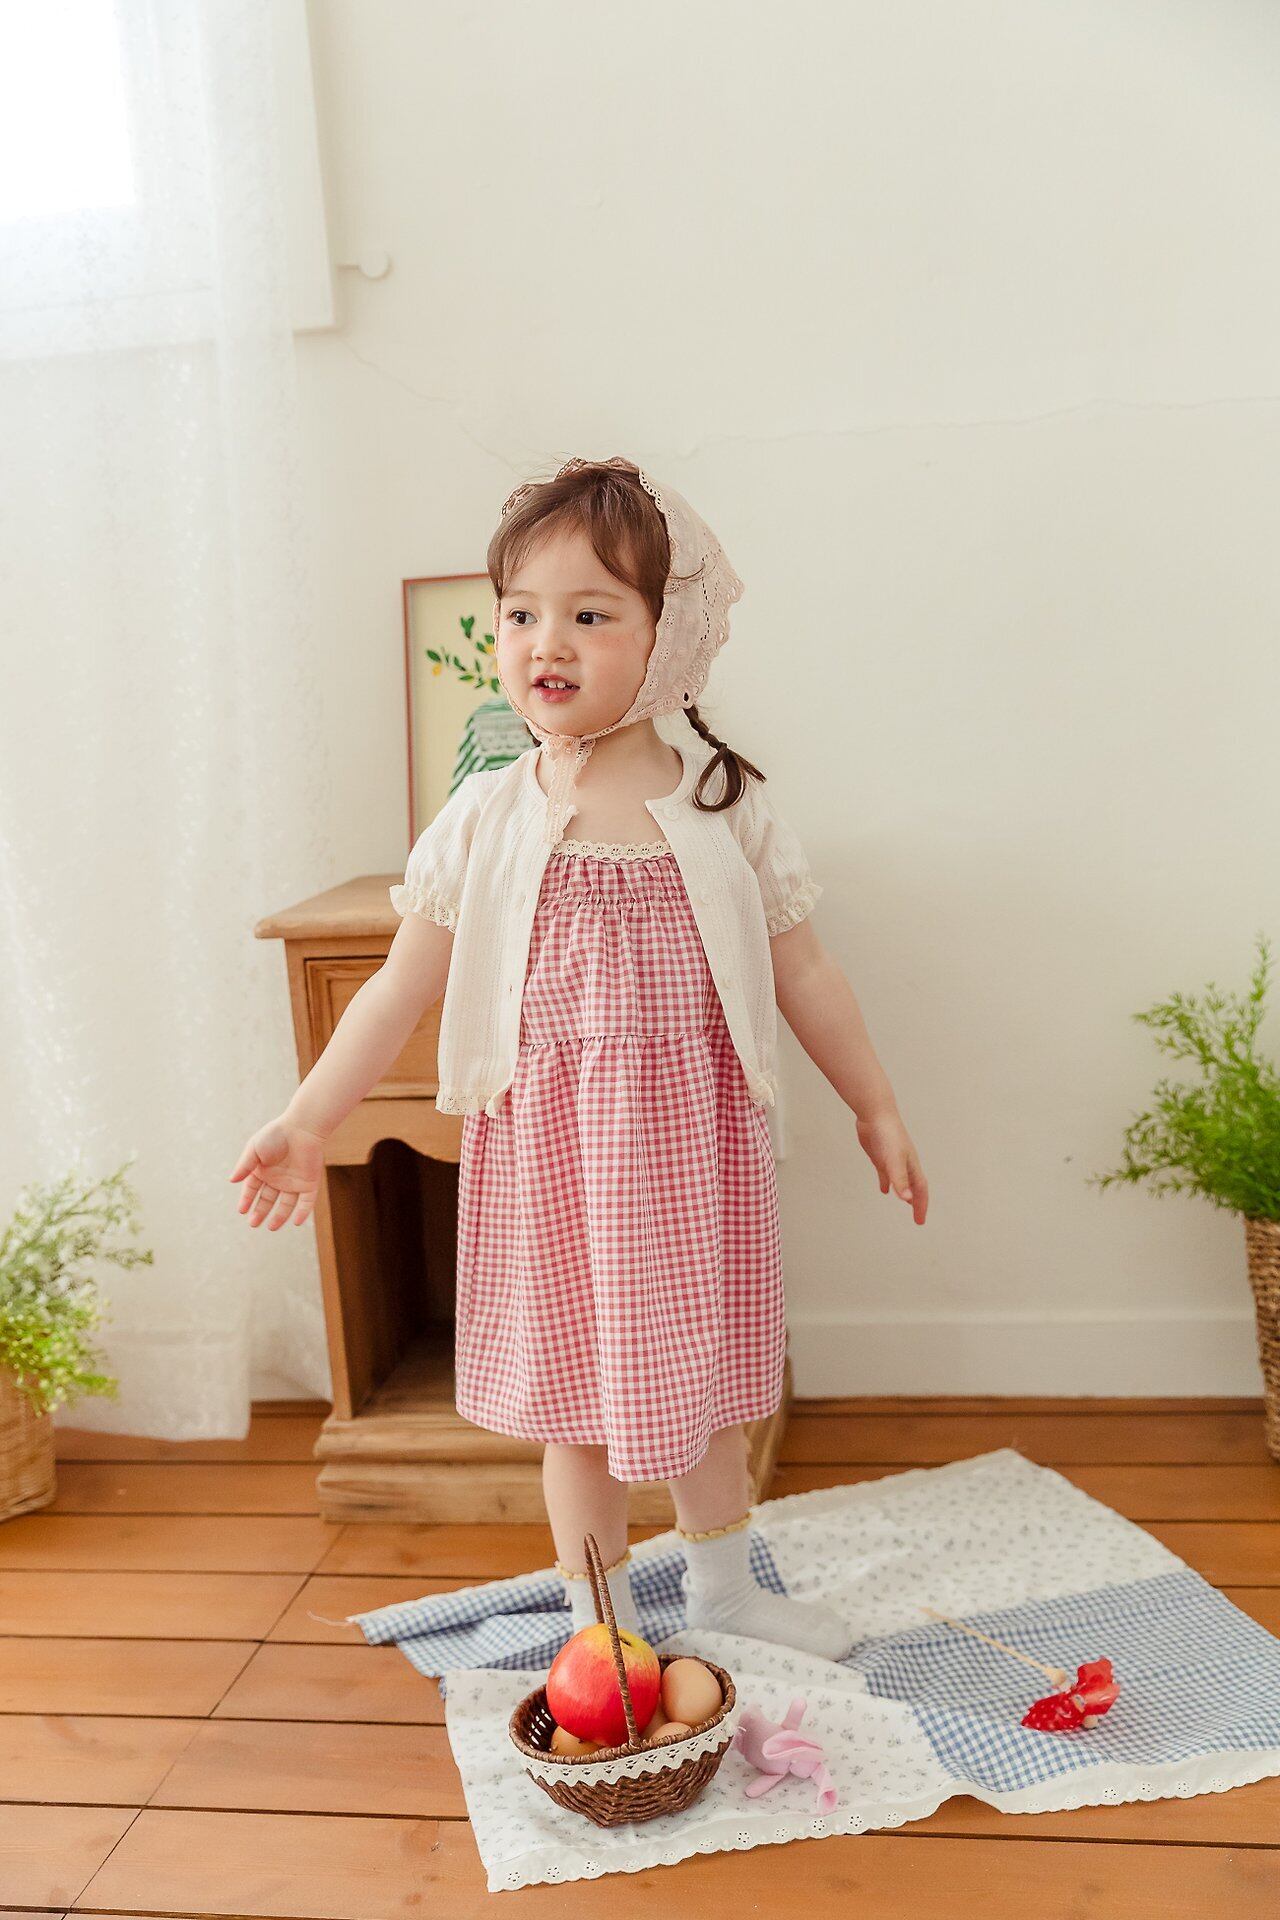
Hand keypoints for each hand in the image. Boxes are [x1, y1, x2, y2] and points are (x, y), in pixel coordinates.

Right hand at [227, 1116, 326, 1229]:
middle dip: (260, 1212)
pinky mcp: (310, 1183)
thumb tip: (231, 1181)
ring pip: (287, 1204)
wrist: (302, 1128)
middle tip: (253, 1224)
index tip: (242, 1210)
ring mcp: (294, 1182)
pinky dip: (302, 1212)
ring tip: (271, 1227)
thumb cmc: (276, 1135)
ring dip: (280, 1216)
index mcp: (263, 1170)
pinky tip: (296, 1222)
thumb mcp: (255, 1149)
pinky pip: (307, 1202)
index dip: (247, 1200)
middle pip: (268, 1200)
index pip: (252, 1189)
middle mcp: (278, 1178)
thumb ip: (245, 1165)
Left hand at [855, 1105, 928, 1223]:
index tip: (919, 1221)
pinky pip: (886, 1173)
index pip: (920, 1190)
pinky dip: (886, 1182)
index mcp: (911, 1166)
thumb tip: (906, 1199)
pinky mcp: (880, 1155)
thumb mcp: (893, 1159)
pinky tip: (884, 1190)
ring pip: (902, 1180)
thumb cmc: (887, 1135)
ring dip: (904, 1192)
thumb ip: (899, 1179)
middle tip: (918, 1217)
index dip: (921, 1206)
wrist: (875, 1113)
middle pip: (914, 1187)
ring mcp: (892, 1159)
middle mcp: (904, 1164)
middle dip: (917, 1202)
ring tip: (906, 1203)